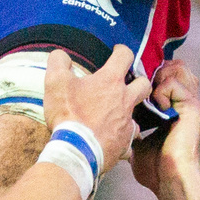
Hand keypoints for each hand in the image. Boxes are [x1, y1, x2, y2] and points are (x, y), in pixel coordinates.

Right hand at [39, 46, 150, 174]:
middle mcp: (125, 100)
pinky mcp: (125, 143)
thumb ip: (58, 62)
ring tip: (117, 115)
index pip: (125, 56)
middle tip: (126, 84)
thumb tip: (61, 55)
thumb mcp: (55, 82)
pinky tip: (113, 141)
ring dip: (129, 112)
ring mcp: (127, 122)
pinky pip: (128, 140)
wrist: (77, 149)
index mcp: (110, 81)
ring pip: (138, 114)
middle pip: (143, 84)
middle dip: (138, 81)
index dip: (121, 50)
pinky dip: (122, 139)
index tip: (116, 52)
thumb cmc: (68, 113)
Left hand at [131, 62, 199, 193]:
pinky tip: (157, 106)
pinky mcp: (192, 107)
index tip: (129, 78)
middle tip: (139, 82)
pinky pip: (174, 84)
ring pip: (179, 69)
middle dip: (156, 69)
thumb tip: (110, 124)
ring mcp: (188, 103)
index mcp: (170, 109)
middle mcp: (181, 103)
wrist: (169, 180)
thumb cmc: (154, 169)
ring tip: (150, 92)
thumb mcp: (136, 143)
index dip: (149, 73)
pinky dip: (162, 90)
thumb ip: (130, 128)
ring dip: (160, 76)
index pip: (165, 77)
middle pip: (175, 67)